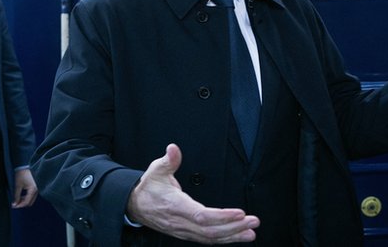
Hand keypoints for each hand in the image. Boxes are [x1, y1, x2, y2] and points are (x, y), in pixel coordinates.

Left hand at [11, 168, 37, 207]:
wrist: (26, 165)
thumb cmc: (22, 174)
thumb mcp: (18, 185)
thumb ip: (16, 196)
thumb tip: (14, 204)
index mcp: (33, 189)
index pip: (26, 202)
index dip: (19, 206)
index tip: (13, 206)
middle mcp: (37, 190)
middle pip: (30, 202)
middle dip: (22, 204)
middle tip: (15, 203)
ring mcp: (38, 189)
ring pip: (31, 199)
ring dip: (24, 201)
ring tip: (17, 199)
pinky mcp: (37, 187)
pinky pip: (32, 195)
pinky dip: (27, 197)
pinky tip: (22, 195)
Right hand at [127, 144, 259, 243]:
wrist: (134, 205)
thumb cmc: (148, 188)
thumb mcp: (156, 170)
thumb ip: (168, 160)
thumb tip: (173, 149)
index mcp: (175, 206)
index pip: (202, 216)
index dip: (222, 217)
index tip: (240, 213)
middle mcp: (180, 222)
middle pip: (210, 231)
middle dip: (234, 228)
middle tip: (253, 221)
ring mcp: (183, 230)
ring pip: (210, 238)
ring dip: (232, 236)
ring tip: (250, 232)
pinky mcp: (186, 233)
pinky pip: (206, 239)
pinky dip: (224, 239)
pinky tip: (237, 236)